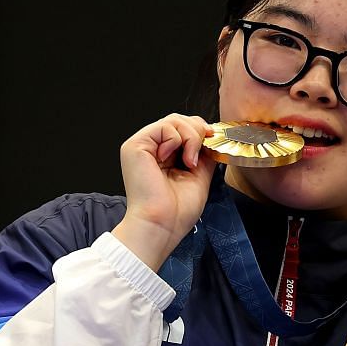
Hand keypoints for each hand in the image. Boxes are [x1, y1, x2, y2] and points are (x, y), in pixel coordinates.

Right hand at [112, 113, 214, 270]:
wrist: (162, 225)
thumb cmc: (176, 211)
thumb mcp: (199, 175)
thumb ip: (203, 153)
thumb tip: (210, 135)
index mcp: (164, 156)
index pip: (184, 129)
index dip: (200, 132)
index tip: (211, 145)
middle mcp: (151, 149)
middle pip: (179, 120)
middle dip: (197, 133)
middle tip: (199, 156)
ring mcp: (142, 146)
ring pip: (174, 120)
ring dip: (190, 138)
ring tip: (189, 162)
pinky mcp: (135, 145)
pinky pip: (164, 126)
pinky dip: (176, 140)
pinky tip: (171, 159)